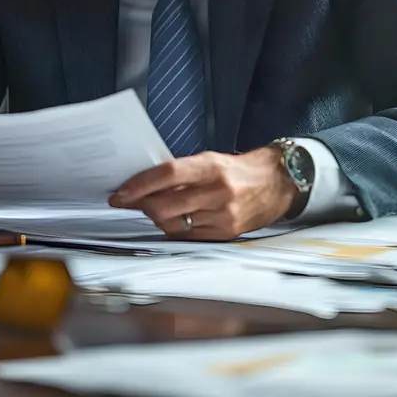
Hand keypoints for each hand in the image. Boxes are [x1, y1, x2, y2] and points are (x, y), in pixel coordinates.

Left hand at [109, 147, 298, 239]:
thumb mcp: (210, 159)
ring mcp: (222, 217)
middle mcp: (217, 193)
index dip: (140, 185)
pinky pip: (187, 237)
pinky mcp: (225, 235)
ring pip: (172, 225)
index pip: (168, 174)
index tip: (120, 193)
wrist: (276, 184)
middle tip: (131, 201)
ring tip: (155, 208)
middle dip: (142, 206)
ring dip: (156, 218)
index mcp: (212, 167)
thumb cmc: (238, 170)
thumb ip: (181, 171)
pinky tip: (174, 220)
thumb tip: (145, 184)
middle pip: (165, 206)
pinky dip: (174, 229)